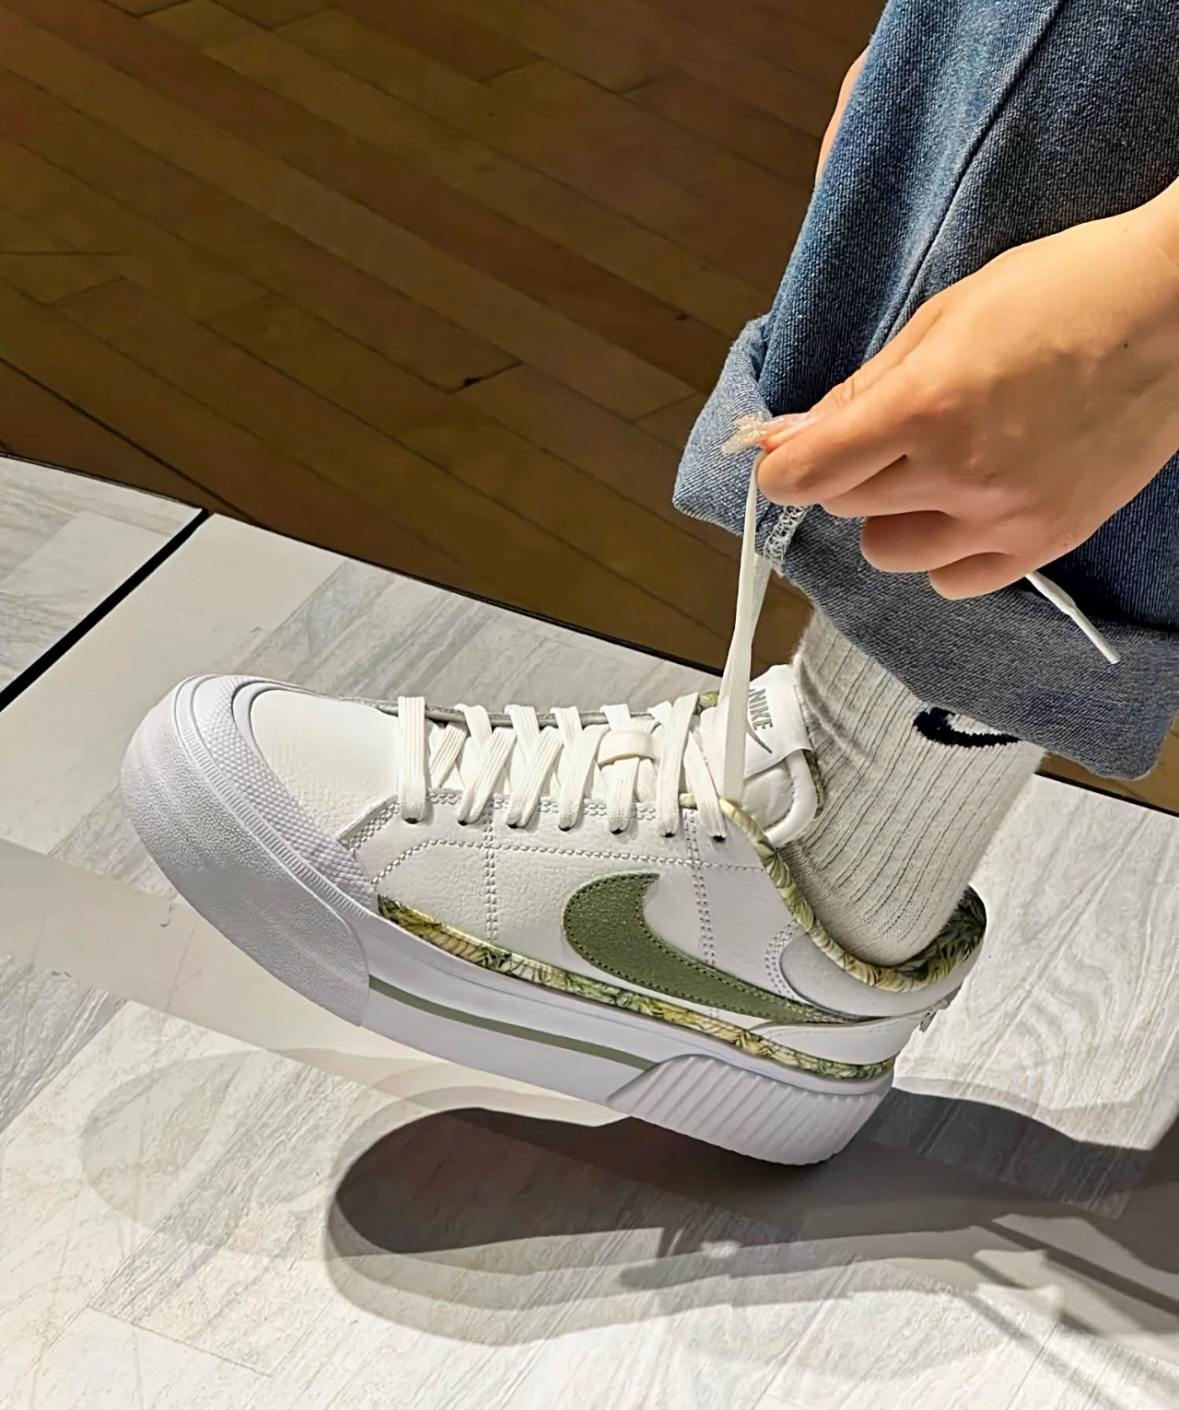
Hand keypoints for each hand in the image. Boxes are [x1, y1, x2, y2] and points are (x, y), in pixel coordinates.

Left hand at [750, 211, 1178, 599]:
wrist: (1176, 309)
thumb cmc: (1061, 291)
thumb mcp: (944, 317)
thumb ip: (860, 388)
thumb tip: (786, 436)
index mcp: (924, 406)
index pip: (807, 474)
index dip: (783, 468)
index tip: (789, 458)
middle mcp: (958, 473)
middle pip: (846, 507)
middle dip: (850, 473)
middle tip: (892, 434)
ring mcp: (1004, 516)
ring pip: (890, 552)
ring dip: (892, 516)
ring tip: (934, 473)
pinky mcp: (1045, 542)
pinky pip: (954, 582)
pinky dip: (944, 553)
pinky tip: (965, 510)